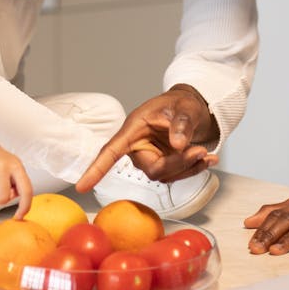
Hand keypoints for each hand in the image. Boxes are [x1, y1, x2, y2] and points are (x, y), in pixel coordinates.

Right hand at [75, 85, 218, 192]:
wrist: (192, 108)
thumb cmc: (180, 103)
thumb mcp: (184, 107)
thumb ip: (181, 124)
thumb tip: (178, 144)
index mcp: (134, 128)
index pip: (112, 151)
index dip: (96, 168)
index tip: (82, 186)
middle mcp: (138, 146)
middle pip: (151, 169)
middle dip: (177, 164)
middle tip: (200, 151)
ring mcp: (151, 158)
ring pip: (166, 175)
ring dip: (189, 167)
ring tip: (206, 153)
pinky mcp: (163, 165)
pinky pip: (176, 175)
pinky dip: (193, 169)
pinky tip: (206, 159)